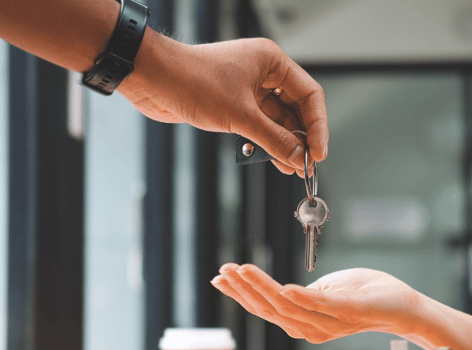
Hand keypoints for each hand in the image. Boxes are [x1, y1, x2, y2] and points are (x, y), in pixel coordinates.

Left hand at [119, 30, 327, 176]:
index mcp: (271, 62)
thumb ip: (273, 139)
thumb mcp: (240, 115)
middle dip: (301, 138)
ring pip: (276, 119)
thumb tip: (298, 157)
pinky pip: (258, 124)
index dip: (318, 126)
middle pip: (295, 108)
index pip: (309, 95)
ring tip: (291, 167)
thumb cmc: (191, 79)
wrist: (153, 79)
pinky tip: (273, 159)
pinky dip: (265, 142)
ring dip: (284, 143)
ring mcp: (247, 88)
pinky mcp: (232, 103)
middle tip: (306, 164)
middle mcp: (262, 72)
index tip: (318, 153)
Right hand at [211, 264, 422, 342]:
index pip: (264, 308)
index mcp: (303, 320)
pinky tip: (284, 287)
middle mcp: (311, 328)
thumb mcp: (324, 290)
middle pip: (269, 310)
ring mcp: (329, 323)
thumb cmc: (364, 295)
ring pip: (287, 307)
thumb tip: (279, 287)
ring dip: (263, 288)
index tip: (220, 277)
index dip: (240, 294)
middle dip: (243, 289)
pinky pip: (319, 307)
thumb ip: (301, 294)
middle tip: (224, 271)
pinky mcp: (348, 313)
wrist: (402, 305)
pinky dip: (300, 298)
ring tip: (243, 270)